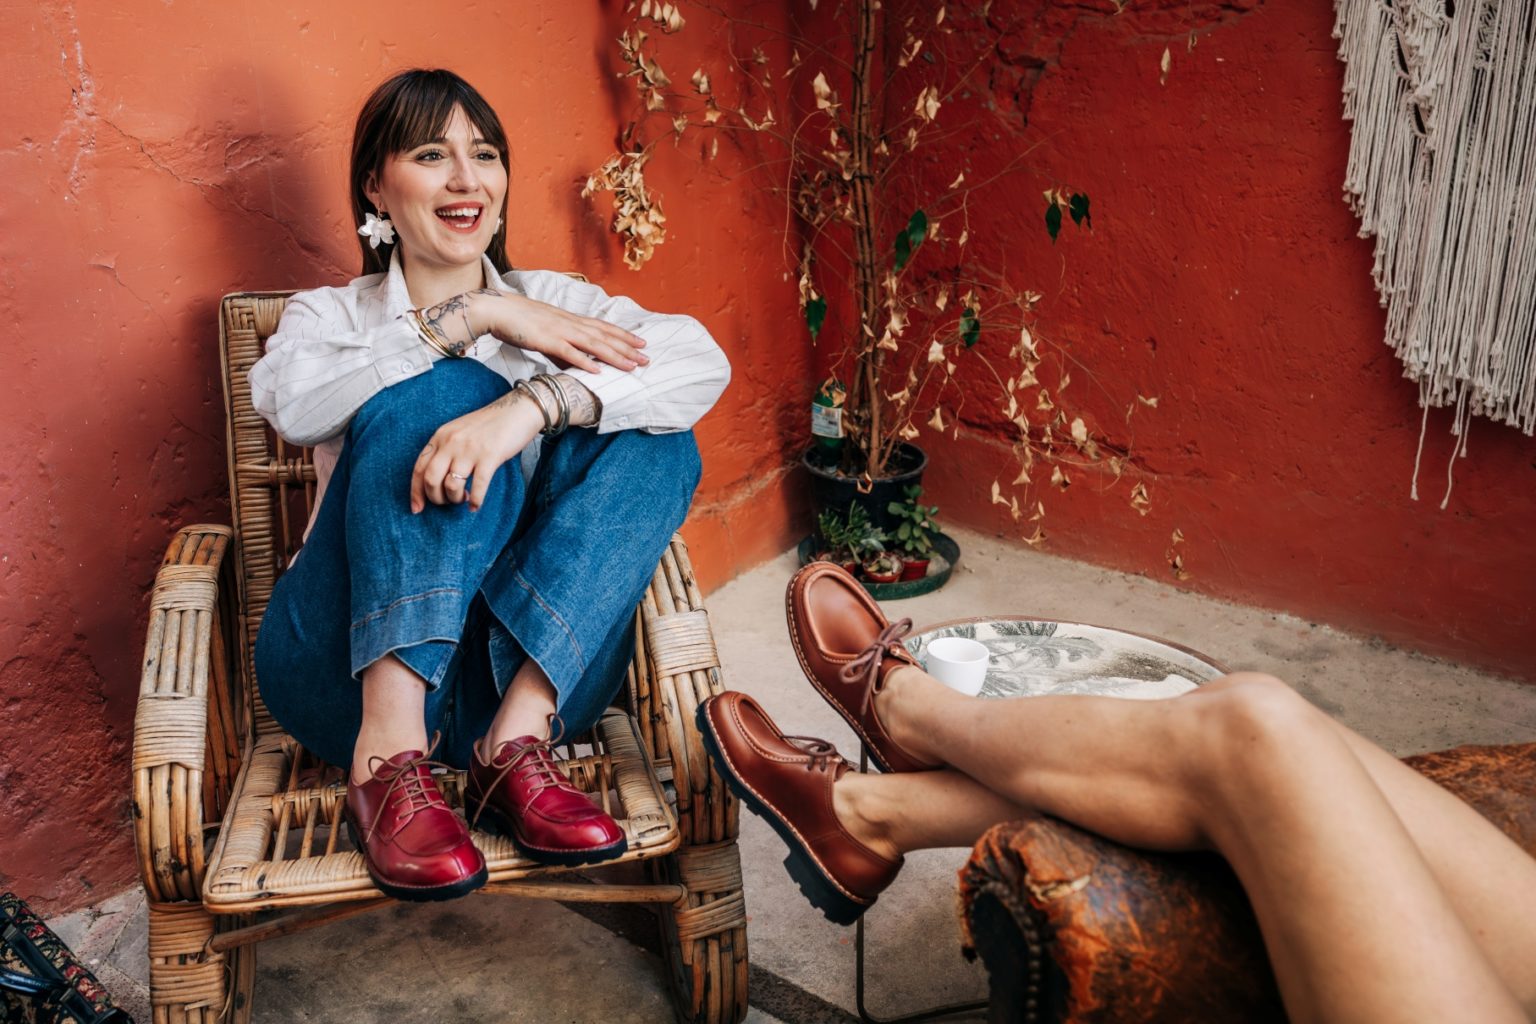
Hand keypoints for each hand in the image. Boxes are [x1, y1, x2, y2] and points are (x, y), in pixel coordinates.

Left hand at [410, 391, 544, 512]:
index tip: (417, 508)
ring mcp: (470, 449)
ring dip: (456, 499)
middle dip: (436, 498)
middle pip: (431, 480)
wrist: (517, 411)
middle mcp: (451, 442)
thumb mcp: (458, 432)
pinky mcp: (490, 456)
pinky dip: (475, 501)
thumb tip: (436, 481)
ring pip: (452, 486)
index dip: (415, 492)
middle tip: (447, 503)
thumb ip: (445, 450)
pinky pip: (478, 486)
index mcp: (440, 436)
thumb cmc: (489, 426)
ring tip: (464, 499)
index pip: (419, 468)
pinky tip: (475, 506)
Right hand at [470, 291, 649, 373]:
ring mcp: (559, 330)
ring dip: (614, 356)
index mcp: (570, 320)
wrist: (496, 309)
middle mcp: (569, 323)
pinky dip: (584, 362)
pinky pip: (568, 353)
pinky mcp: (546, 340)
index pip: (603, 327)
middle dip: (627, 348)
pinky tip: (598, 371)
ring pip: (593, 344)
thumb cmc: (519, 322)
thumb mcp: (546, 334)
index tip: (641, 342)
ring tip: (632, 366)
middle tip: (647, 357)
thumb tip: (576, 365)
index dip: (623, 335)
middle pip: (604, 336)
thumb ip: (562, 349)